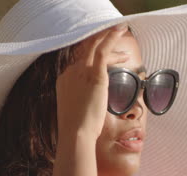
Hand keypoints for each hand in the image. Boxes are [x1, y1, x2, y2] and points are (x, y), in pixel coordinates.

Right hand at [55, 24, 129, 141]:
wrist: (76, 133)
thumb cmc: (77, 128)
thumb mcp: (76, 109)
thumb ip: (82, 98)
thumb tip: (89, 101)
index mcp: (65, 79)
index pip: (80, 59)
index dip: (93, 52)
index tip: (105, 51)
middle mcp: (71, 71)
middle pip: (86, 49)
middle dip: (100, 38)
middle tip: (113, 32)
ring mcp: (81, 72)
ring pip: (95, 46)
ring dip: (108, 36)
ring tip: (121, 31)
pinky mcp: (94, 75)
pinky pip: (103, 50)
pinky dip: (111, 38)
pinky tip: (120, 31)